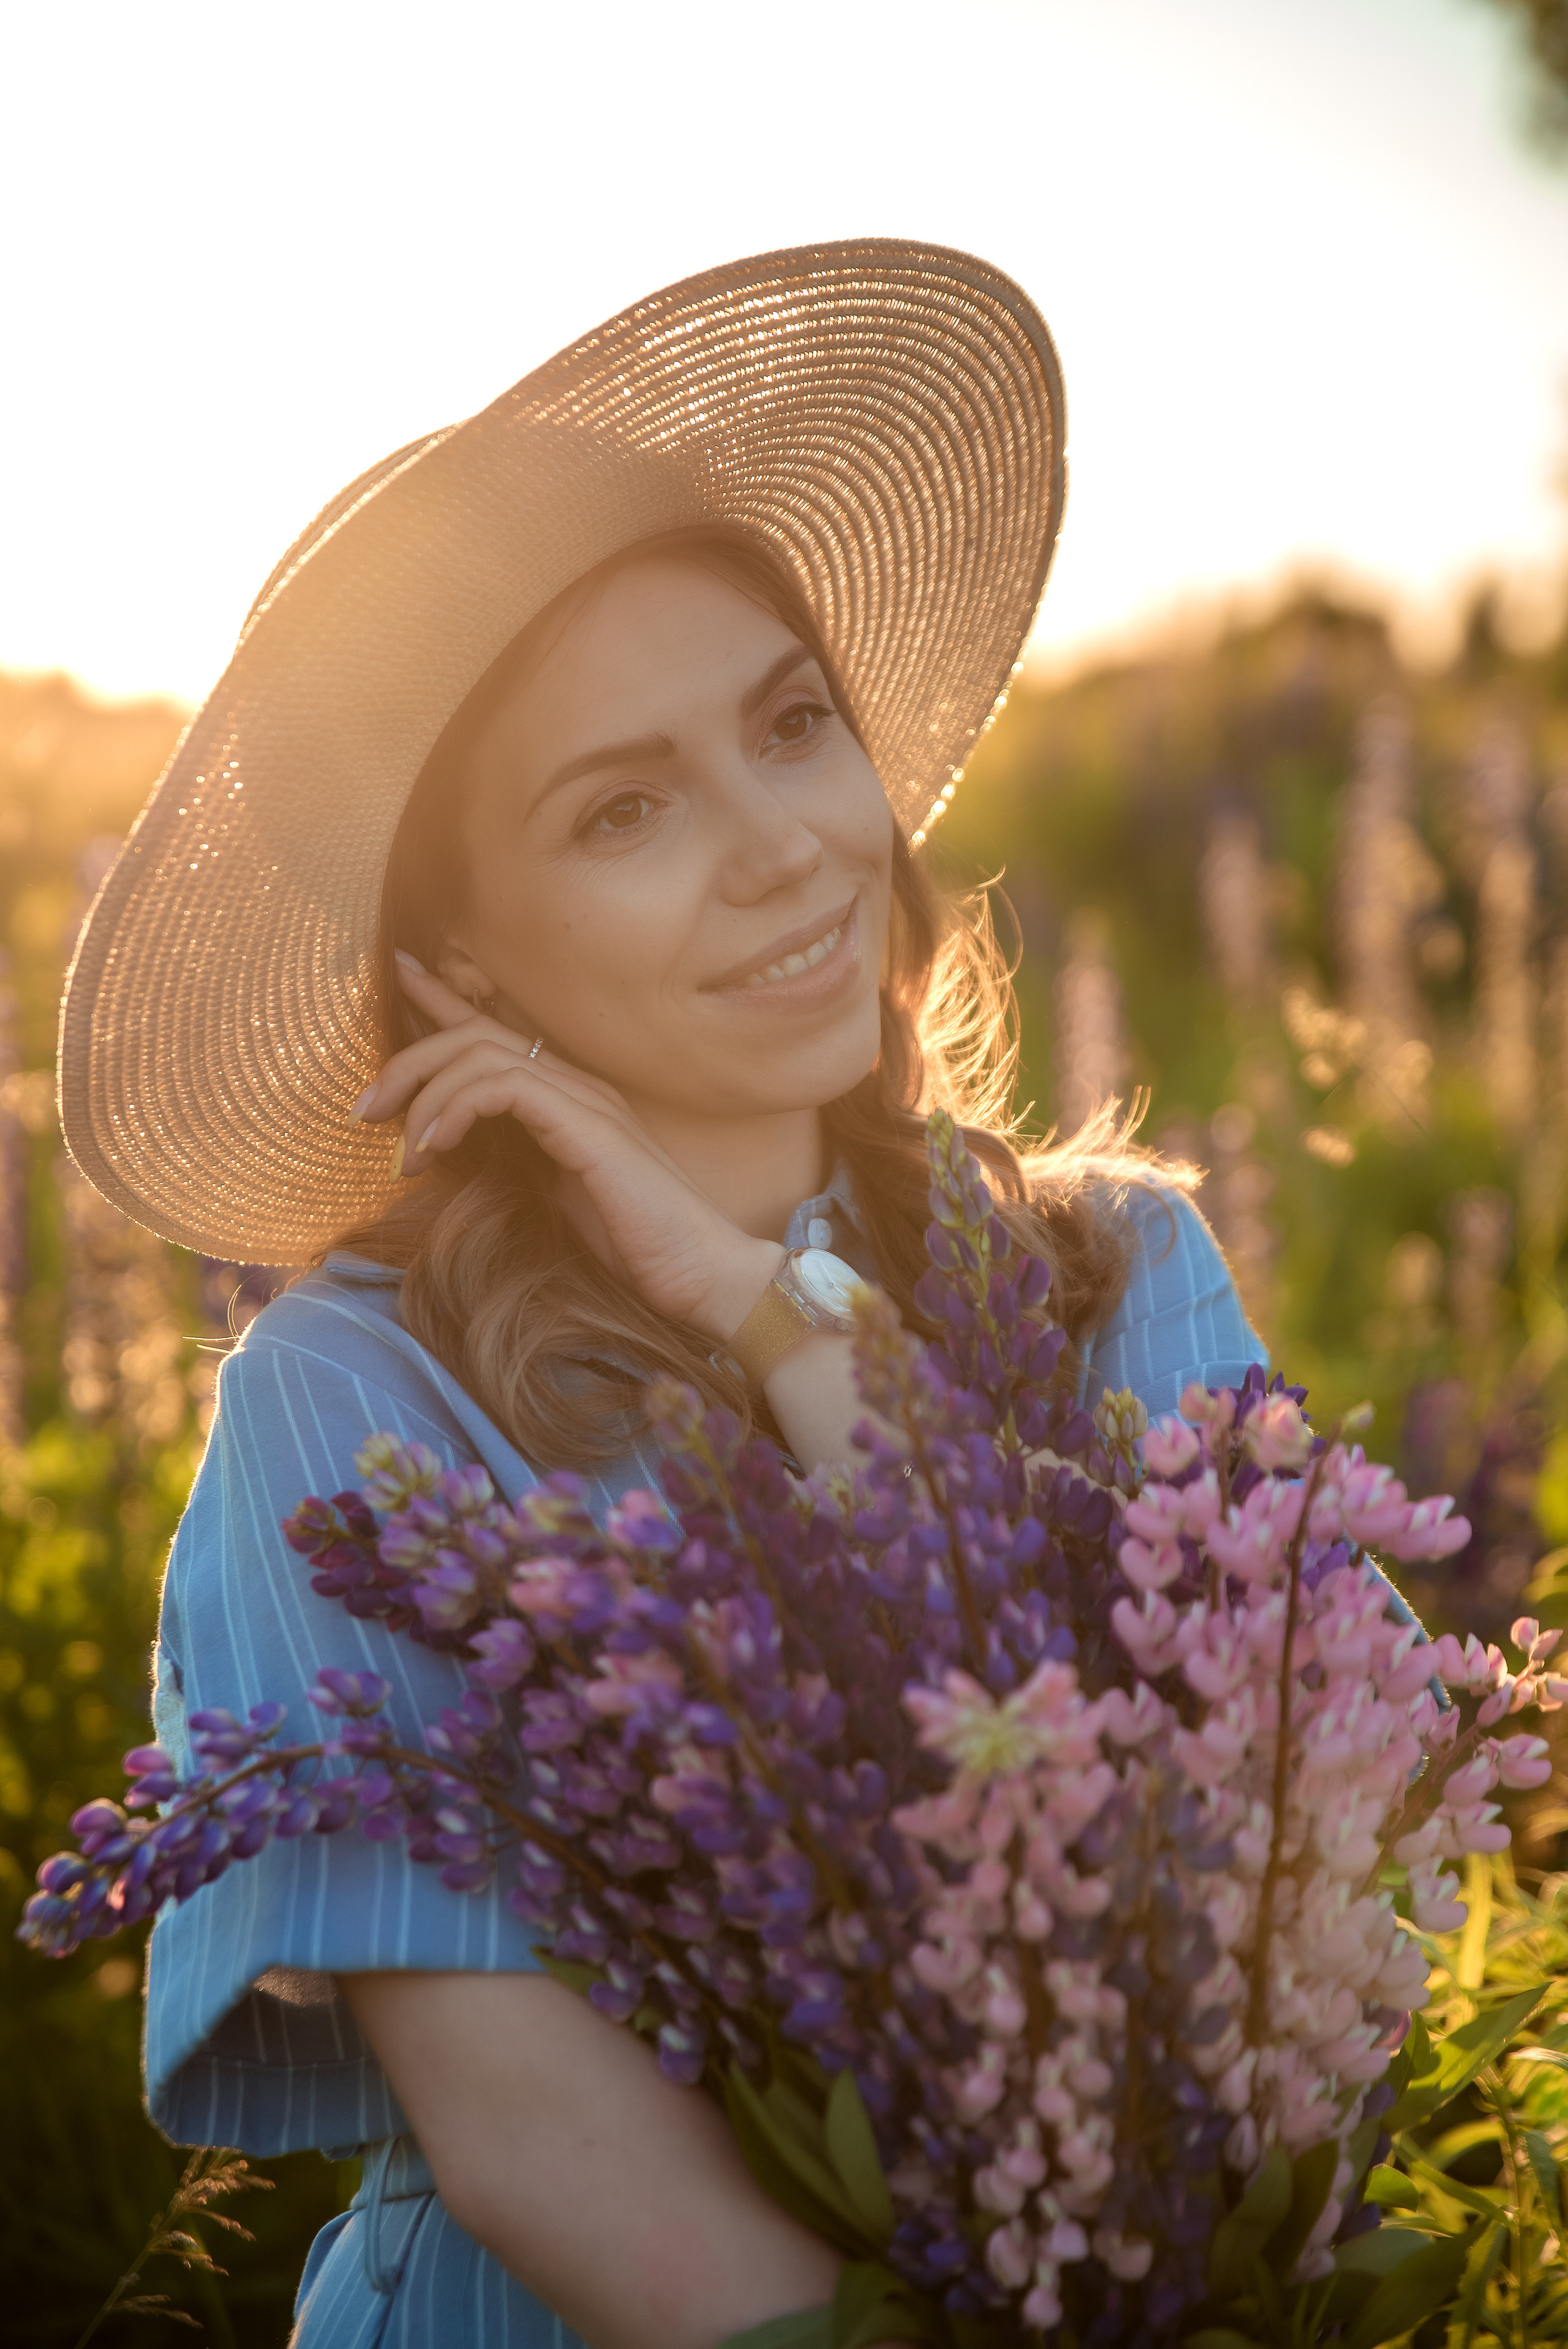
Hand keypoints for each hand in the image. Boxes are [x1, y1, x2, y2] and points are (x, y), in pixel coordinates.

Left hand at [351, 957, 779, 1342]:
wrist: (703, 1275)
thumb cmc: (633, 1245)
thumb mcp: (552, 1196)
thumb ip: (513, 1160)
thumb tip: (452, 1150)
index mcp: (570, 1096)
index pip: (496, 1031)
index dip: (441, 1000)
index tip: (398, 978)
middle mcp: (579, 1084)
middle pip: (476, 1033)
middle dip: (409, 1059)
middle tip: (364, 1109)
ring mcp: (589, 1100)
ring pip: (482, 1054)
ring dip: (424, 1094)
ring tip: (399, 1149)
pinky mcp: (591, 1127)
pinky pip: (505, 1087)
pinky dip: (456, 1109)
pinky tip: (435, 1149)